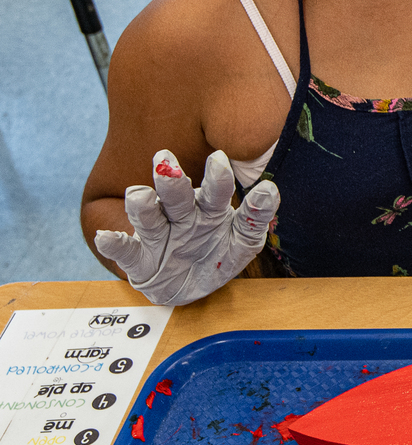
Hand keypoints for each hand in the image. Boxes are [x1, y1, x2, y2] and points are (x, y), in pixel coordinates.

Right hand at [94, 150, 279, 305]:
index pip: (215, 190)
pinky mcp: (139, 260)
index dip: (217, 177)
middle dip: (171, 180)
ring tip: (139, 194)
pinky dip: (115, 244)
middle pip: (176, 197)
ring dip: (142, 206)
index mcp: (209, 208)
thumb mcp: (242, 243)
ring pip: (149, 217)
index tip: (219, 158)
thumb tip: (270, 188)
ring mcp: (159, 236)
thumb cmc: (217, 255)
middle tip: (165, 161)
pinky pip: (125, 251)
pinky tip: (107, 238)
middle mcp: (181, 216)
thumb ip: (255, 220)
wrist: (189, 286)